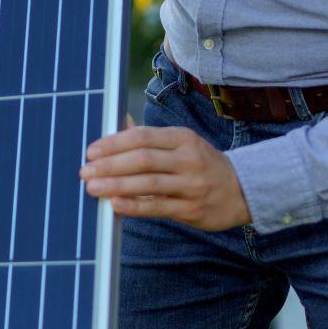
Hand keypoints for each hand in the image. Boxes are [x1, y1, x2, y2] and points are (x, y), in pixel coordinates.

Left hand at [79, 126, 252, 230]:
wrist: (243, 190)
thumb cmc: (201, 164)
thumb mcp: (181, 143)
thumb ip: (148, 137)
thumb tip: (117, 119)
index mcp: (182, 138)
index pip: (143, 137)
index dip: (114, 143)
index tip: (91, 151)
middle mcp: (189, 159)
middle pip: (143, 159)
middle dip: (110, 165)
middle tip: (84, 171)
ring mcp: (192, 185)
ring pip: (149, 184)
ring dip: (117, 186)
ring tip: (92, 188)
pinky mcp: (193, 209)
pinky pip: (159, 207)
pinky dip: (135, 206)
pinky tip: (115, 205)